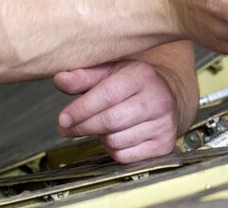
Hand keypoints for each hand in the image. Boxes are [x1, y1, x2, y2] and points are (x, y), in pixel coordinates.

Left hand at [54, 59, 181, 163]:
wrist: (166, 96)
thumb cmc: (131, 82)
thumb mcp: (109, 71)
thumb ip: (83, 76)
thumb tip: (60, 80)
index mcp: (142, 74)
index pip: (107, 94)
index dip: (81, 109)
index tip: (63, 119)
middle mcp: (158, 99)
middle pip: (111, 121)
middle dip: (83, 126)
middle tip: (67, 128)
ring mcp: (164, 123)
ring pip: (117, 141)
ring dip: (100, 138)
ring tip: (99, 127)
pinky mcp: (164, 145)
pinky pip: (126, 157)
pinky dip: (113, 150)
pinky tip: (115, 136)